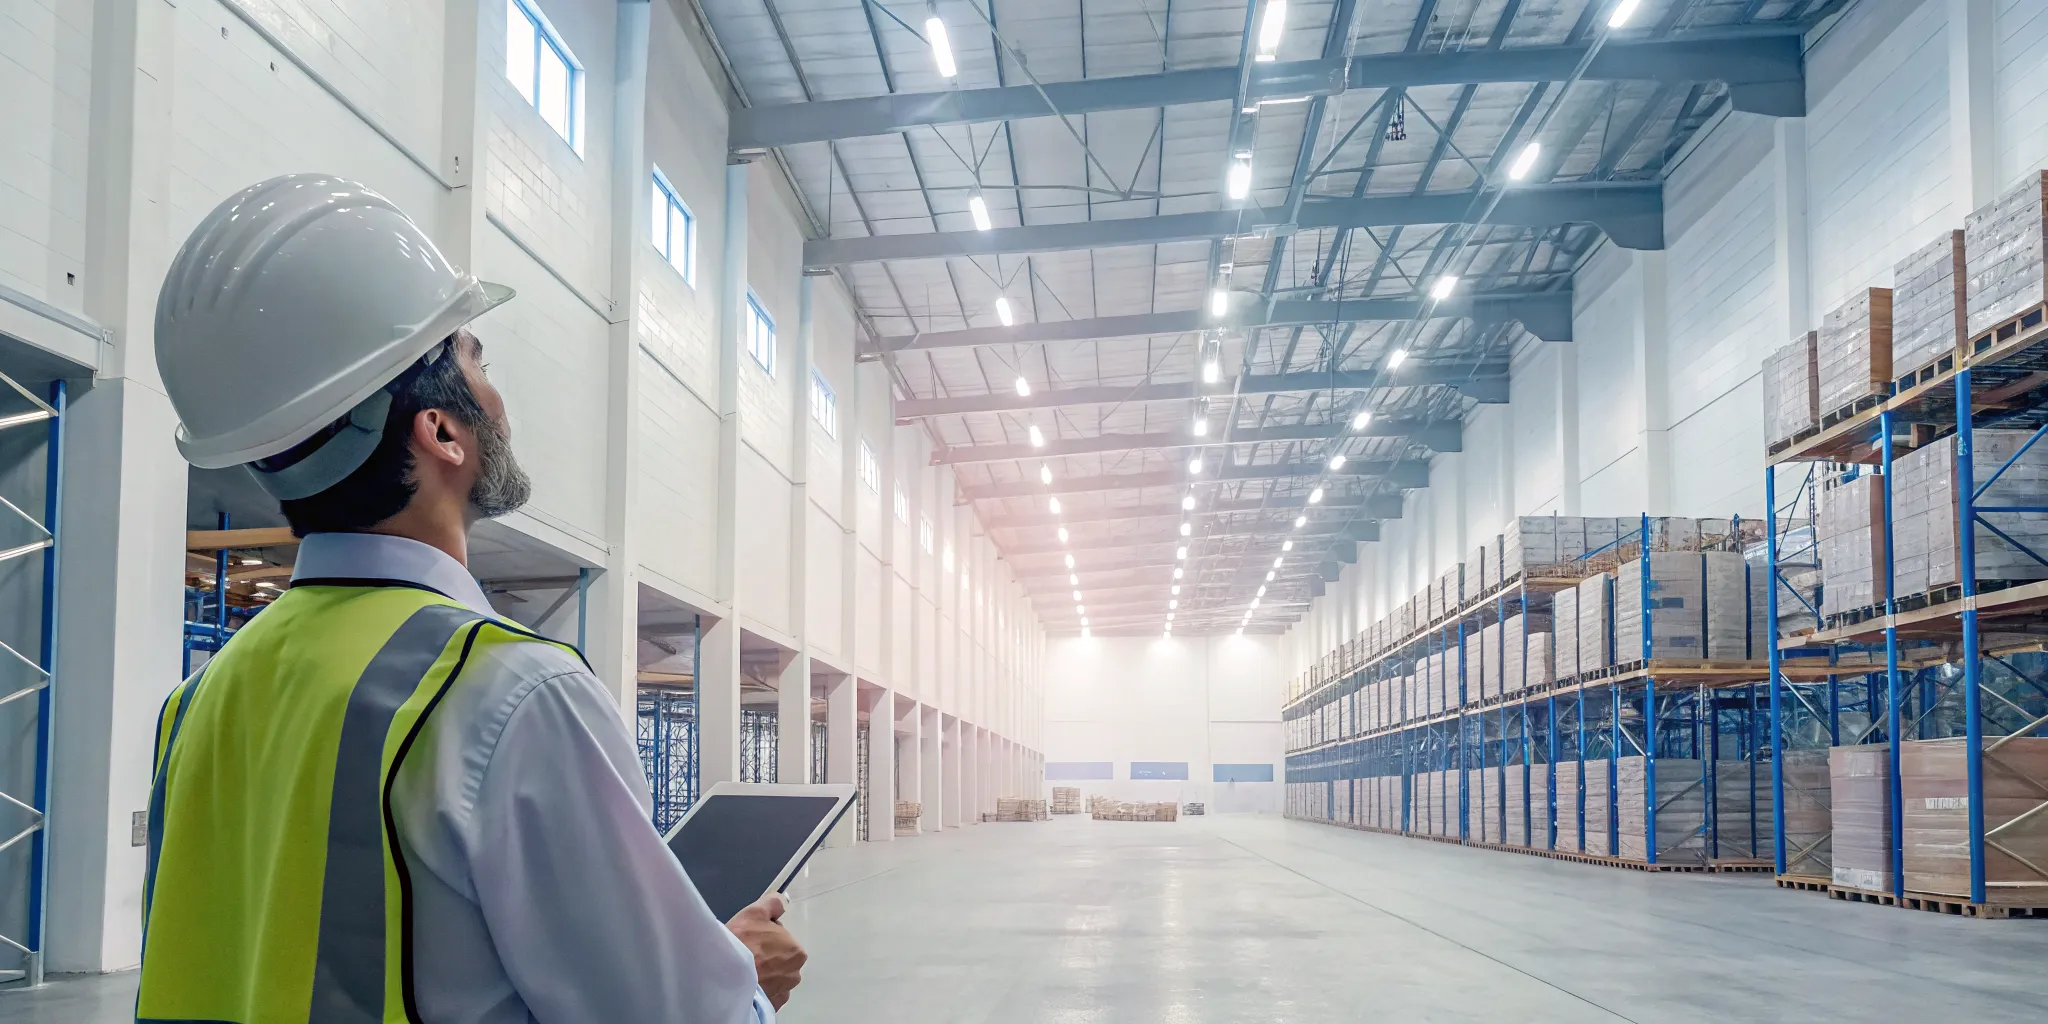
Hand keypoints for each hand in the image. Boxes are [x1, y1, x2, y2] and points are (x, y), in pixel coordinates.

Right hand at [727, 893, 806, 1008]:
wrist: (726, 976)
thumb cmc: (742, 943)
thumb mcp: (755, 912)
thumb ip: (773, 904)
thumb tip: (780, 903)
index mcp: (796, 950)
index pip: (780, 938)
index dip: (763, 935)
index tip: (750, 938)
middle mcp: (795, 973)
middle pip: (779, 958)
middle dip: (766, 955)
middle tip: (746, 953)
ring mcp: (783, 991)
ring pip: (773, 976)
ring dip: (763, 973)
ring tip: (744, 970)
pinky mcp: (771, 1005)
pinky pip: (767, 993)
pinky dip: (760, 988)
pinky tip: (747, 983)